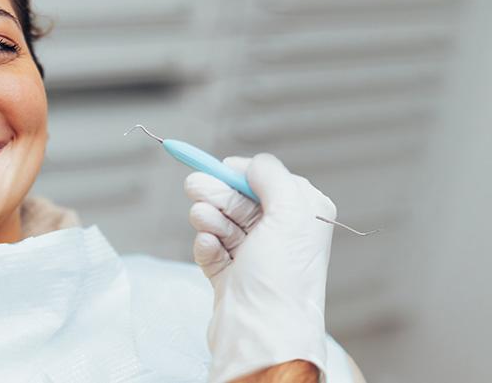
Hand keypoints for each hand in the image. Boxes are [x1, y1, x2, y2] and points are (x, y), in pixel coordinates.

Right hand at [184, 153, 335, 382]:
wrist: (261, 333)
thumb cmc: (282, 279)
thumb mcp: (290, 212)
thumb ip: (272, 176)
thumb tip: (252, 164)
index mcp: (303, 215)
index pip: (266, 179)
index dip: (239, 173)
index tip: (218, 169)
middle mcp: (282, 234)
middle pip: (239, 199)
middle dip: (216, 192)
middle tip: (193, 187)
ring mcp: (255, 256)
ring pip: (221, 221)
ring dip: (209, 218)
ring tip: (203, 222)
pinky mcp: (231, 275)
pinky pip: (211, 249)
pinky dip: (206, 245)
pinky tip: (208, 247)